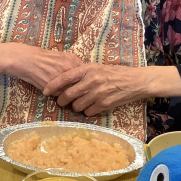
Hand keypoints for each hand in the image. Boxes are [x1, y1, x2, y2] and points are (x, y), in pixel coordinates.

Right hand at [0, 44, 82, 90]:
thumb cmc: (41, 58)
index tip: (81, 85)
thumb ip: (72, 66)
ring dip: (70, 95)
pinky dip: (59, 96)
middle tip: (75, 93)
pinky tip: (54, 93)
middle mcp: (70, 68)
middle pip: (81, 84)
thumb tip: (82, 77)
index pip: (86, 75)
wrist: (25, 59)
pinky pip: (61, 95)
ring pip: (72, 91)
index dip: (83, 82)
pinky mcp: (53, 87)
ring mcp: (62, 77)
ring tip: (66, 95)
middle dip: (78, 90)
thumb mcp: (61, 57)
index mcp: (73, 59)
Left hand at [43, 64, 180, 116]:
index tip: (45, 92)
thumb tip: (64, 81)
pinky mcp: (104, 104)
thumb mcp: (97, 68)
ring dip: (75, 107)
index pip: (64, 78)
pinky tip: (91, 107)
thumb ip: (82, 73)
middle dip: (61, 100)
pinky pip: (87, 112)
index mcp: (87, 69)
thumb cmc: (114, 73)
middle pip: (67, 95)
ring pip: (76, 106)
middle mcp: (91, 80)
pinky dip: (87, 111)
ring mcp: (97, 93)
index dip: (52, 86)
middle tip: (61, 102)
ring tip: (79, 103)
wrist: (135, 81)